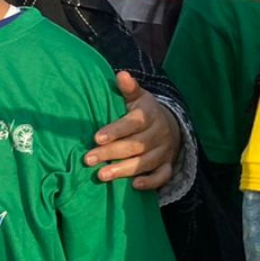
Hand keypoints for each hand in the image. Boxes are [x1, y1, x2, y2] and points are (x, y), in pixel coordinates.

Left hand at [85, 72, 179, 190]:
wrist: (171, 127)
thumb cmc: (144, 113)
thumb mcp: (138, 98)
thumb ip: (129, 89)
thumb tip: (121, 74)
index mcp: (150, 116)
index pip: (133, 123)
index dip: (115, 131)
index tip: (96, 138)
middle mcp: (159, 134)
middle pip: (135, 145)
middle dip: (111, 153)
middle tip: (88, 159)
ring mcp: (164, 151)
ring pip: (145, 162)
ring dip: (124, 170)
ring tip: (102, 175)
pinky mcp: (167, 165)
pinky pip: (162, 176)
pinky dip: (151, 182)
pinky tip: (135, 186)